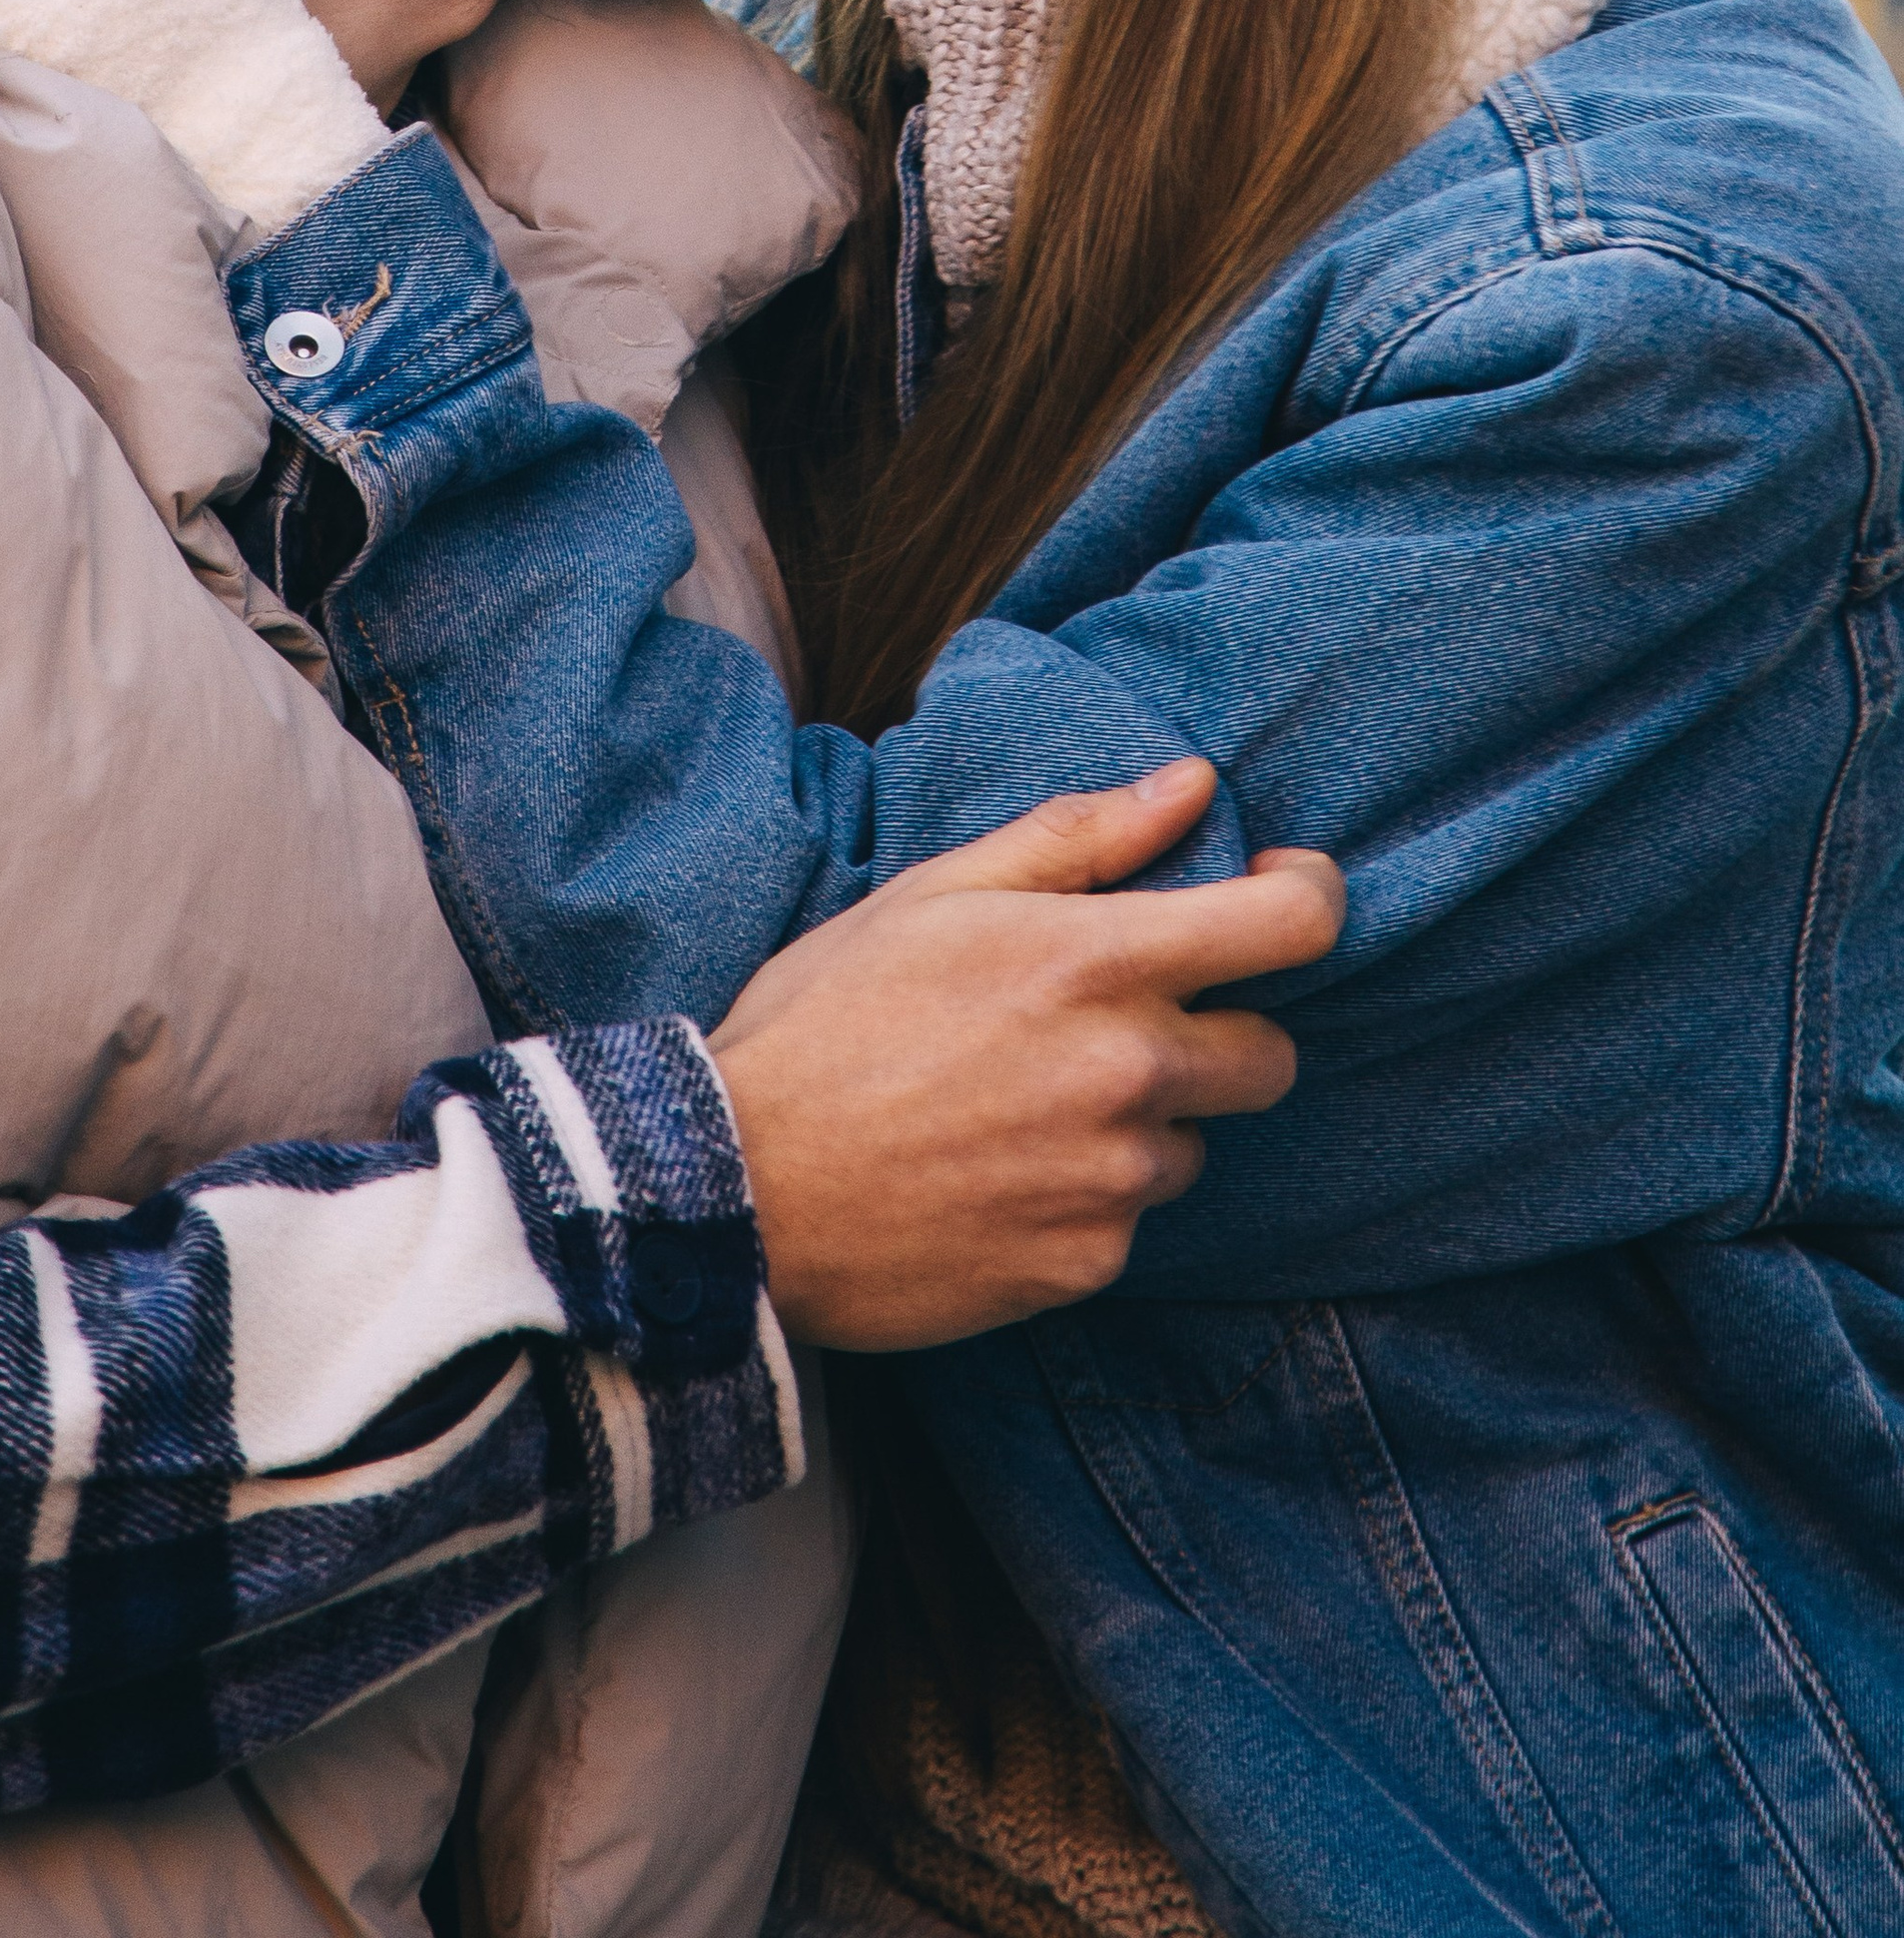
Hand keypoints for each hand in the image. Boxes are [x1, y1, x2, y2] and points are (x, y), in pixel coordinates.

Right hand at [705, 758, 1341, 1350]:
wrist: (739, 1187)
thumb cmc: (825, 1021)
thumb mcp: (934, 895)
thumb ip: (1078, 839)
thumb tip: (1192, 785)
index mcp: (1095, 963)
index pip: (1288, 931)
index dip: (1309, 902)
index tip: (1282, 896)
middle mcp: (1128, 1072)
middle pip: (1271, 1055)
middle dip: (1223, 1029)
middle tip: (1126, 1020)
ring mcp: (1113, 1179)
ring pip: (1192, 1142)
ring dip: (1140, 1120)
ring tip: (1021, 1106)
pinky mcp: (1086, 1263)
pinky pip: (1129, 1219)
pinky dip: (1084, 1195)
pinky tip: (995, 1173)